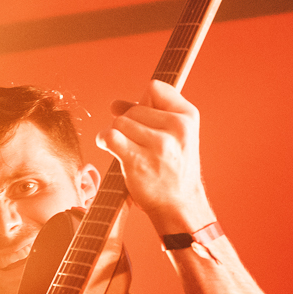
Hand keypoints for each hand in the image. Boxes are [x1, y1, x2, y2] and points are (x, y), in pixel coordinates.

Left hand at [97, 80, 214, 233]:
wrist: (178, 204)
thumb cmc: (173, 169)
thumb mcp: (174, 135)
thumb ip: (148, 113)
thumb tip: (115, 104)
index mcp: (188, 116)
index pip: (155, 88)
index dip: (144, 102)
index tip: (145, 120)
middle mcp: (177, 128)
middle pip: (133, 108)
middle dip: (129, 124)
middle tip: (139, 145)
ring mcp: (159, 145)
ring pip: (119, 122)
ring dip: (117, 135)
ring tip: (129, 151)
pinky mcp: (139, 160)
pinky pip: (110, 136)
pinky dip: (104, 141)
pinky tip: (110, 148)